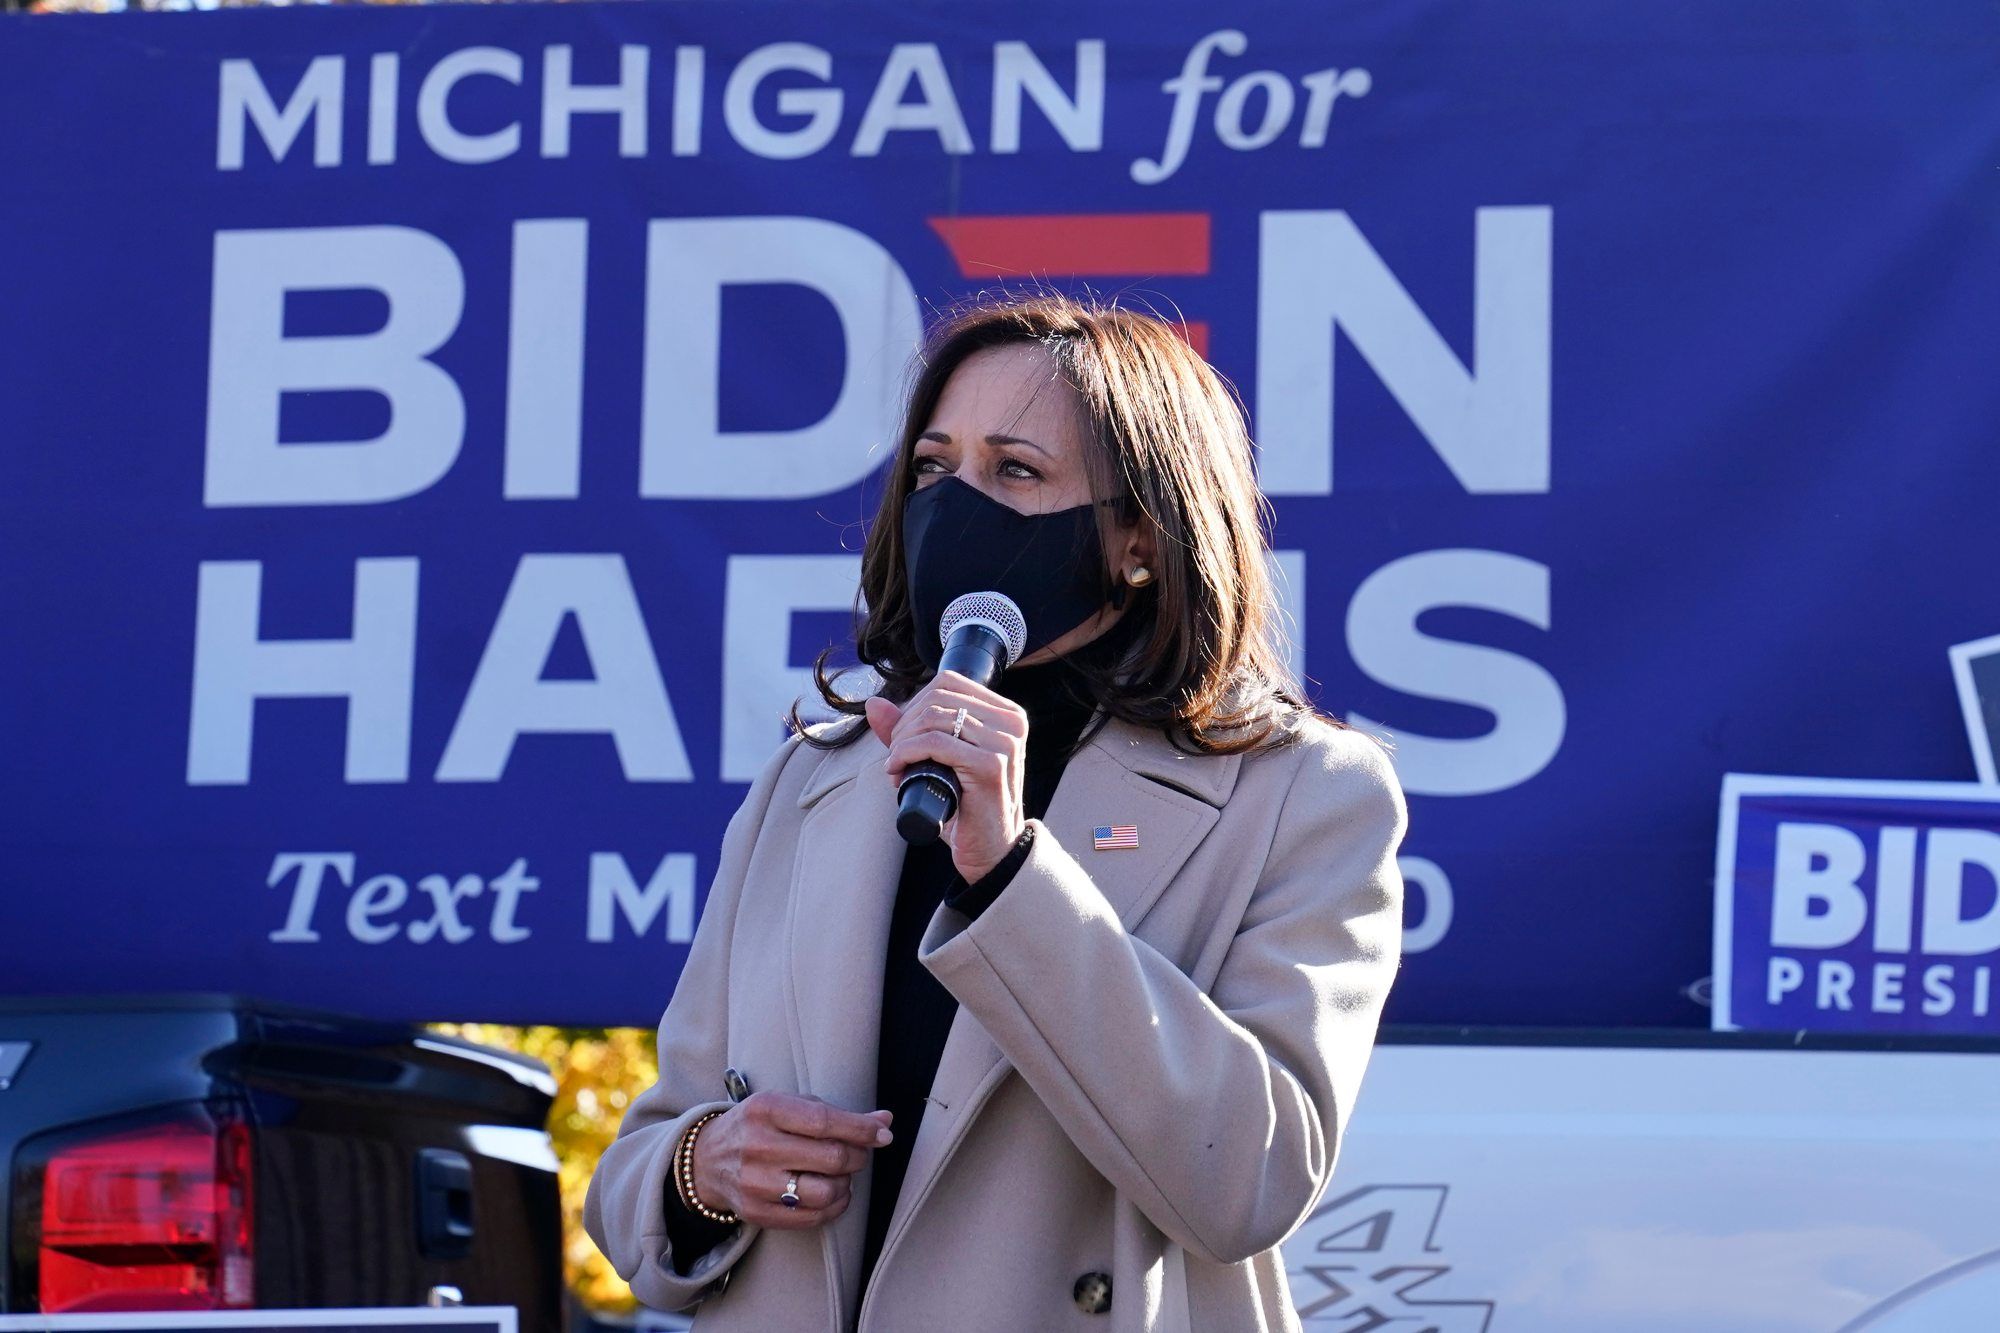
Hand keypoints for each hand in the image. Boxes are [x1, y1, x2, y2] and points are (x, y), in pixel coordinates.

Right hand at [690, 1092, 892, 1229]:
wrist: (707, 1160)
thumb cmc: (759, 1126)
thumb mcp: (788, 1106)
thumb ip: (835, 1113)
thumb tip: (884, 1121)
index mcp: (766, 1109)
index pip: (825, 1121)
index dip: (861, 1130)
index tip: (883, 1135)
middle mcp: (758, 1146)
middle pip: (831, 1157)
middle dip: (857, 1156)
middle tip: (858, 1154)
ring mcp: (755, 1182)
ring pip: (825, 1192)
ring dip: (845, 1184)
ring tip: (841, 1175)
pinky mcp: (756, 1212)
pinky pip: (812, 1218)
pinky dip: (834, 1207)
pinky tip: (833, 1194)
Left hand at [865, 671, 1028, 881]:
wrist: (991, 850)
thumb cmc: (967, 806)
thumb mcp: (939, 760)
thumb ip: (909, 730)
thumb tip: (874, 704)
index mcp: (1005, 714)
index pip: (948, 682)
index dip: (914, 704)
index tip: (902, 736)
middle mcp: (1011, 722)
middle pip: (938, 697)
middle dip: (904, 724)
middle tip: (895, 755)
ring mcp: (1004, 743)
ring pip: (934, 718)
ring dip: (902, 741)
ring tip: (897, 766)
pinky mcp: (991, 765)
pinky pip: (935, 743)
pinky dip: (907, 753)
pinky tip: (898, 771)